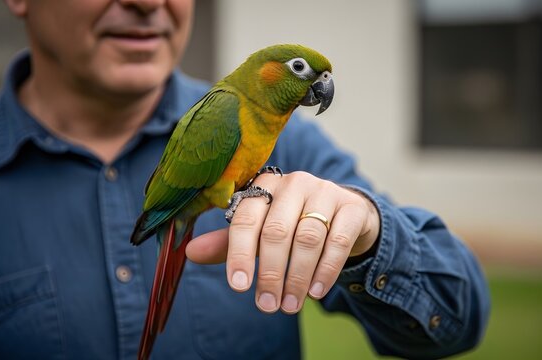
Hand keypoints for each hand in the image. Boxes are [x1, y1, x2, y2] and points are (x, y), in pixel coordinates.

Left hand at [185, 171, 379, 313]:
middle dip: (270, 273)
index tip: (238, 287)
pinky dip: (325, 270)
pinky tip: (316, 292)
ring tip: (290, 306)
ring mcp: (326, 191)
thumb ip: (229, 243)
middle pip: (276, 231)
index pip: (246, 218)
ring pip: (308, 237)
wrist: (344, 217)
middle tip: (267, 306)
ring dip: (297, 277)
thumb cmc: (294, 224)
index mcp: (265, 185)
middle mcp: (294, 183)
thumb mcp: (261, 232)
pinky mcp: (351, 207)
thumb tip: (190, 253)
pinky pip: (337, 241)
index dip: (239, 254)